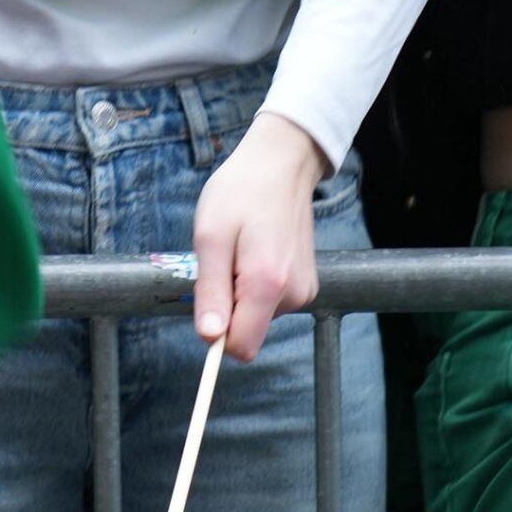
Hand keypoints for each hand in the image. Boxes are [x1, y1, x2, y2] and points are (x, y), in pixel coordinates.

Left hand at [189, 112, 325, 361]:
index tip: (205, 299)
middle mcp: (294, 294)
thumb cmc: (239, 193)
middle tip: (222, 259)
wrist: (281, 165)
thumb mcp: (209, 237)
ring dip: (240, 290)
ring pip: (258, 315)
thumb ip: (211, 291)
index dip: (215, 332)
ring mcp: (304, 290)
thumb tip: (210, 338)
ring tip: (240, 248)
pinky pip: (271, 301)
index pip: (241, 346)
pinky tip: (255, 249)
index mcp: (267, 284)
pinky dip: (255, 283)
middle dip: (227, 304)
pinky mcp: (307, 283)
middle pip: (248, 329)